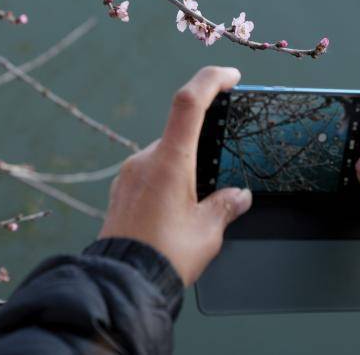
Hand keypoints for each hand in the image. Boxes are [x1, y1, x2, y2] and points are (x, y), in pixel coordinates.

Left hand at [98, 66, 252, 285]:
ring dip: (184, 171)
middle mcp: (145, 160)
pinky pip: (149, 175)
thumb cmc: (165, 256)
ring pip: (165, 157)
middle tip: (219, 180)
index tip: (230, 77)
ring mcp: (129, 174)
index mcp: (169, 160)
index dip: (211, 80)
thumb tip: (238, 195)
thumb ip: (226, 205)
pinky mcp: (120, 191)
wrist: (121, 282)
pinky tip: (175, 214)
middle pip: (180, 135)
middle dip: (203, 150)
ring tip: (197, 209)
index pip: (189, 102)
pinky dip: (167, 183)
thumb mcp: (208, 231)